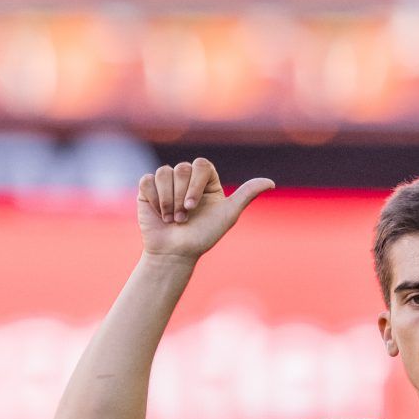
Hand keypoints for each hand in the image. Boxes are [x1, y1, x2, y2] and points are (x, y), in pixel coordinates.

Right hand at [136, 157, 273, 260]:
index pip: (201, 165)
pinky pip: (147, 181)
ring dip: (168, 200)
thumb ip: (247, 195)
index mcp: (206, 181)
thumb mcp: (228, 215)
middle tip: (184, 217)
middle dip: (182, 196)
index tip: (194, 206)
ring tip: (172, 219)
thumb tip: (271, 182)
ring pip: (163, 173)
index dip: (196, 183)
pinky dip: (154, 199)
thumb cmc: (204, 235)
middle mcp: (187, 179)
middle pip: (181, 168)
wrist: (175, 252)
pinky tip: (160, 214)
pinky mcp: (148, 189)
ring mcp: (167, 182)